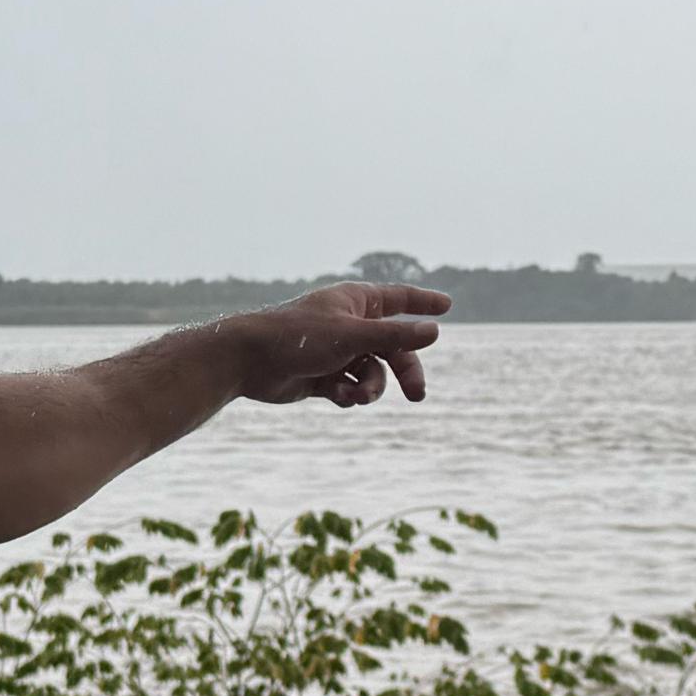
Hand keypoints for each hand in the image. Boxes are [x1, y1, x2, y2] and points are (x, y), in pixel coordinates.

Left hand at [227, 283, 448, 408]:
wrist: (248, 362)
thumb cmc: (297, 338)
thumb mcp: (353, 337)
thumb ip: (395, 337)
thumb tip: (434, 332)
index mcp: (355, 302)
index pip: (398, 299)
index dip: (422, 302)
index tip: (447, 305)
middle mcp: (348, 324)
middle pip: (393, 348)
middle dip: (405, 371)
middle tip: (417, 394)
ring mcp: (335, 351)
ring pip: (373, 373)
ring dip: (370, 388)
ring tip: (355, 395)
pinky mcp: (322, 376)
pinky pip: (350, 388)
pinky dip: (348, 395)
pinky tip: (335, 396)